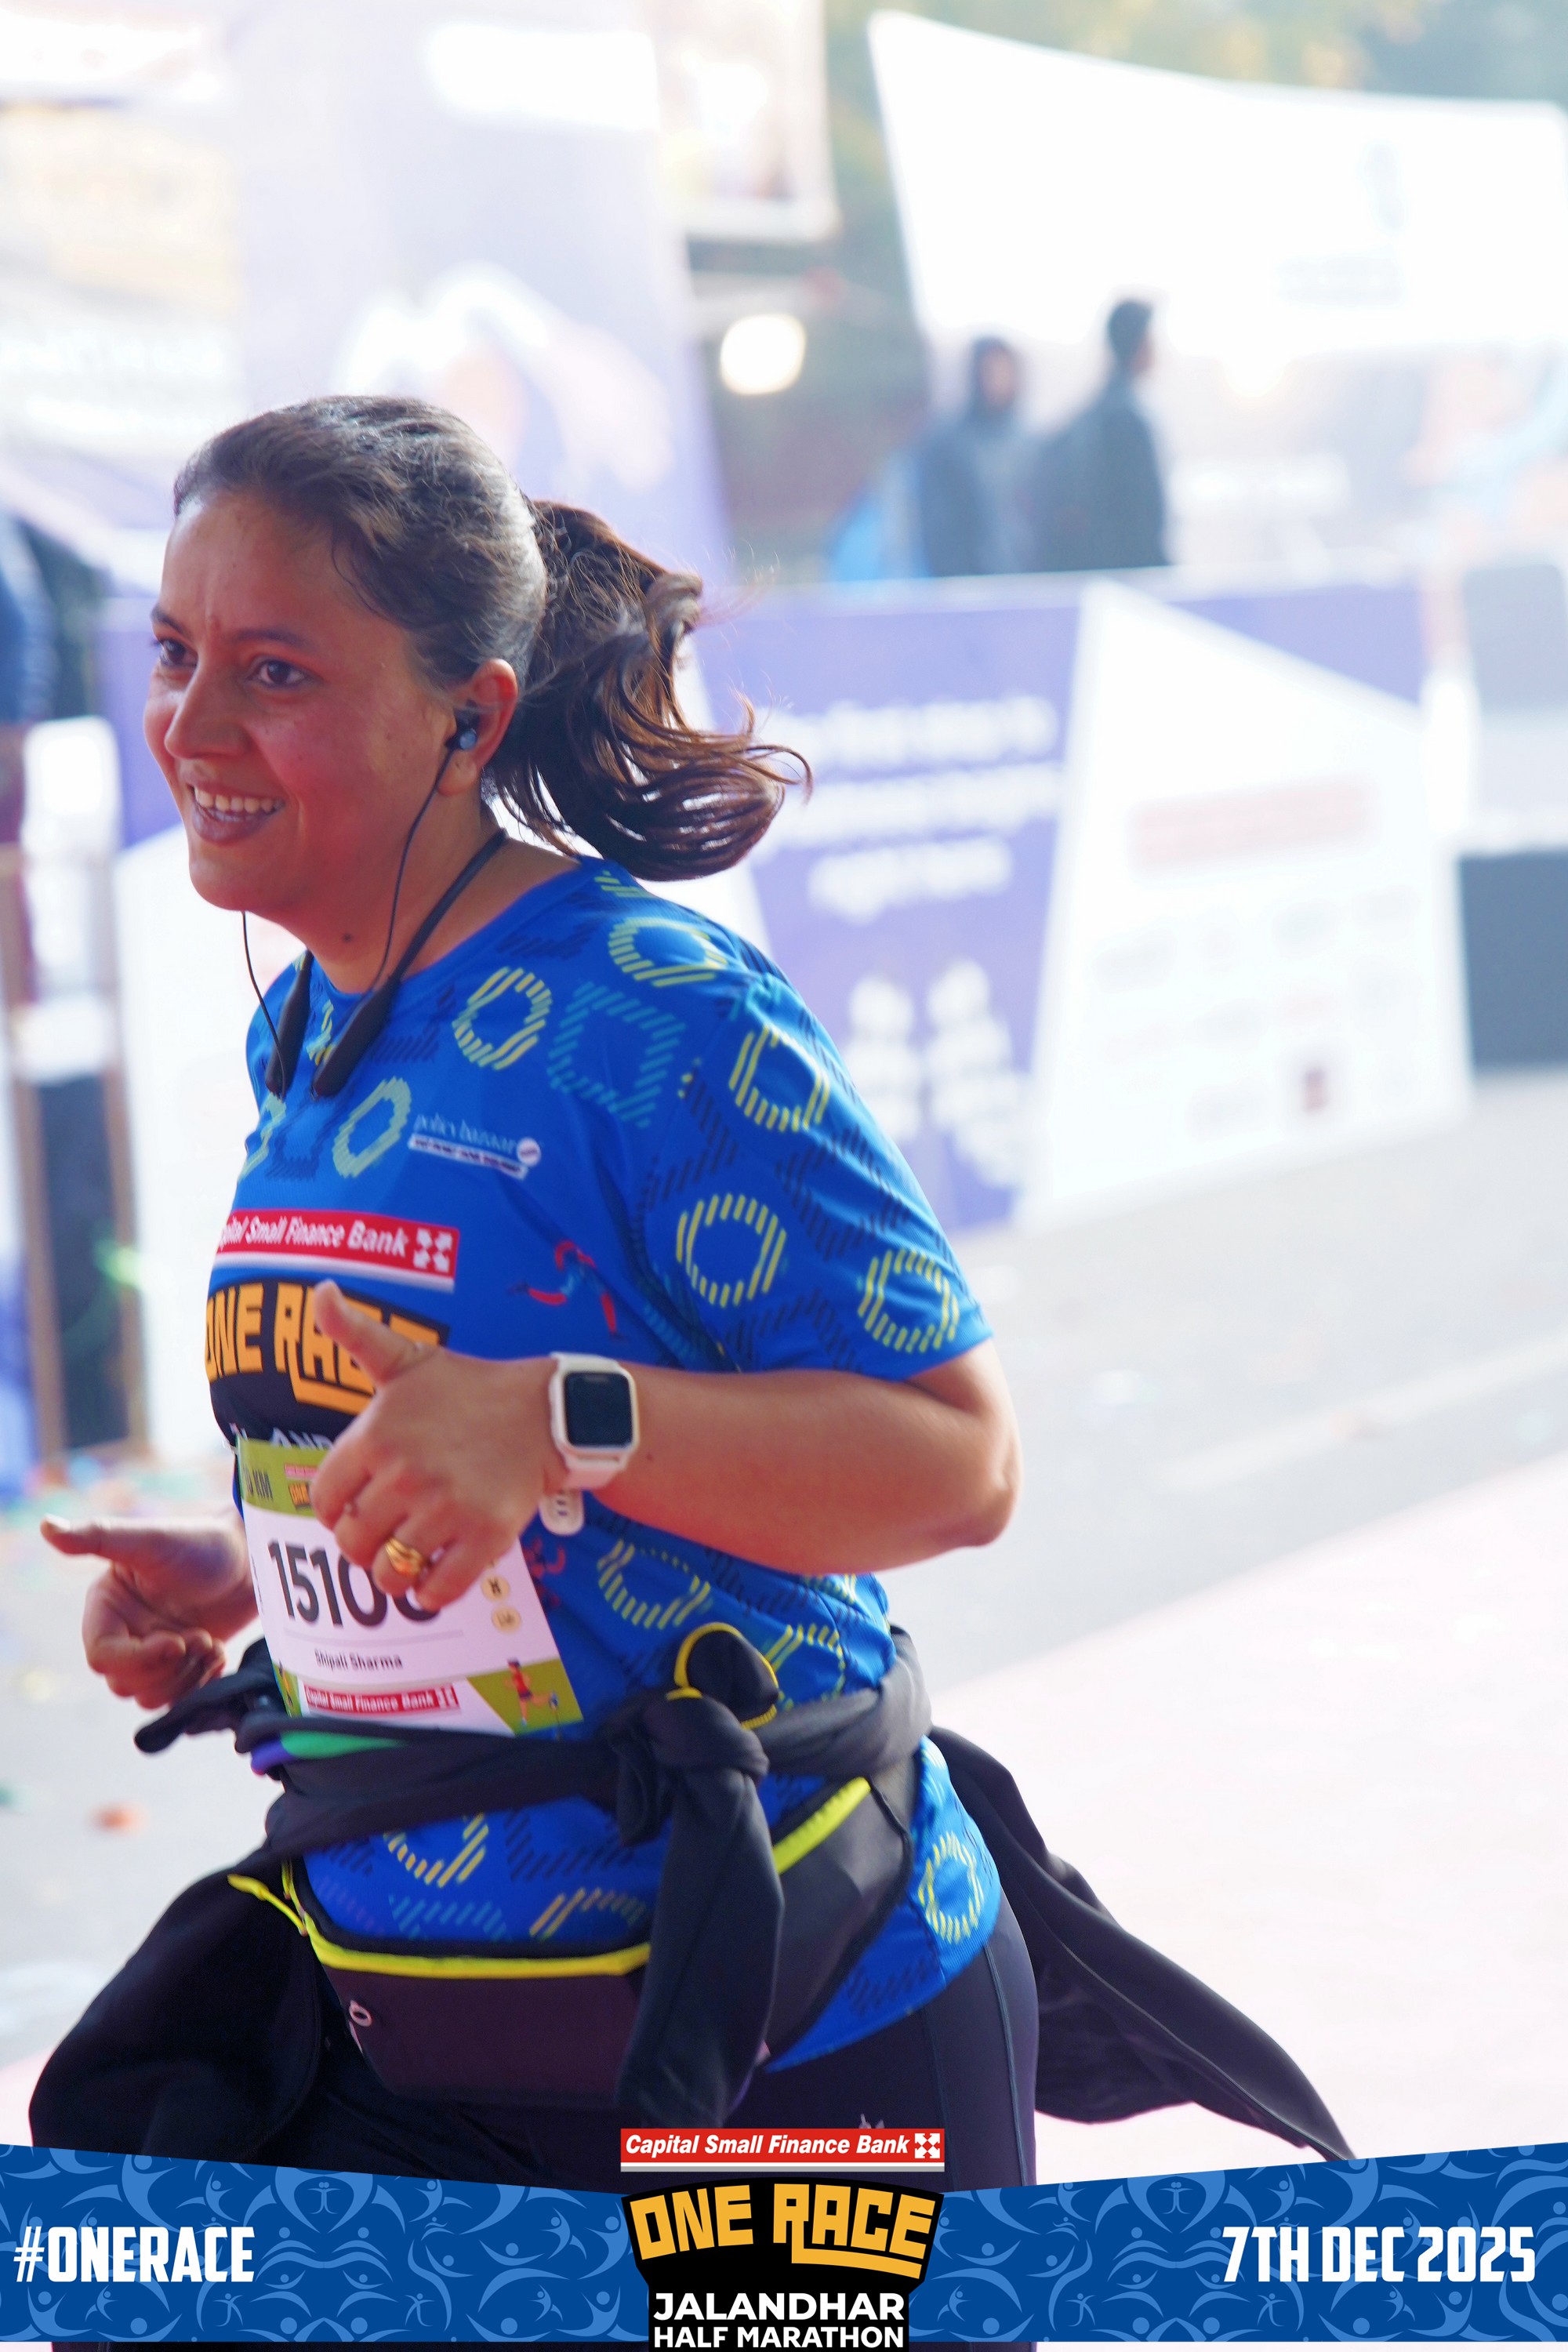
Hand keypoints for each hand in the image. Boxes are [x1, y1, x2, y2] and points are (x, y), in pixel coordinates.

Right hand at [41, 1516, 255, 1707]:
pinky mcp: (181, 1665)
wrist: (253, 1558)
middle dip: (167, 1668)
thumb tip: (47, 1526)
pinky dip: (199, 1684)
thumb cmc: (201, 1543)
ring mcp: (153, 1651)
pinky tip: (218, 1654)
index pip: (102, 1656)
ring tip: (211, 1645)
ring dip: (185, 1677)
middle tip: (201, 1639)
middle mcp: (124, 1632)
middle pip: (124, 1682)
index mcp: (107, 1607)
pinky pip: (176, 1699)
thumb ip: (99, 1536)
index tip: (176, 1642)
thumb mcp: (151, 1539)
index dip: (137, 1658)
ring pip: (149, 1696)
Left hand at [309, 1282, 560, 1610]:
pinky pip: (439, 1589)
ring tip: (409, 1557)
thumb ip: (355, 1333)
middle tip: (385, 1534)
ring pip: (391, 1572)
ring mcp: (446, 1507)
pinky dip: (431, 1594)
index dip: (336, 1511)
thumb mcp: (409, 1357)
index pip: (325, 1501)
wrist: (545, 1412)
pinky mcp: (485, 1535)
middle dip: (364, 1545)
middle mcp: (405, 1474)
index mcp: (375, 1436)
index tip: (355, 1507)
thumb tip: (320, 1293)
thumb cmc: (468, 1389)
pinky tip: (434, 1579)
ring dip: (395, 1574)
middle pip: (352, 1543)